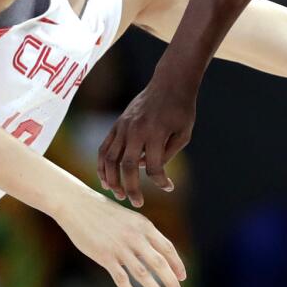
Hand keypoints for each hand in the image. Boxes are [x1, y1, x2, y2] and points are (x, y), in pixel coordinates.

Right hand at [60, 188, 186, 286]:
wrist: (77, 205)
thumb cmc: (103, 212)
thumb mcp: (129, 219)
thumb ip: (142, 234)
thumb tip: (153, 253)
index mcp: (144, 225)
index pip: (167, 248)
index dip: (177, 264)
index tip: (183, 277)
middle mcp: (135, 236)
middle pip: (159, 263)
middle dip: (171, 281)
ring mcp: (119, 247)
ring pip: (143, 273)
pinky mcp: (104, 256)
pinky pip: (120, 277)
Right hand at [99, 82, 194, 207]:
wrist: (169, 83)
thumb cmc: (181, 110)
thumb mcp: (183, 133)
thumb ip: (167, 154)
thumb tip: (149, 171)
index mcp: (156, 132)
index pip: (154, 167)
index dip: (161, 181)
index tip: (169, 187)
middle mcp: (136, 130)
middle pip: (127, 166)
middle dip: (131, 188)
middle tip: (137, 203)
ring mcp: (123, 127)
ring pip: (110, 159)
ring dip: (111, 180)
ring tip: (119, 195)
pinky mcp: (117, 125)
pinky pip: (104, 148)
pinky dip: (102, 166)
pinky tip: (106, 180)